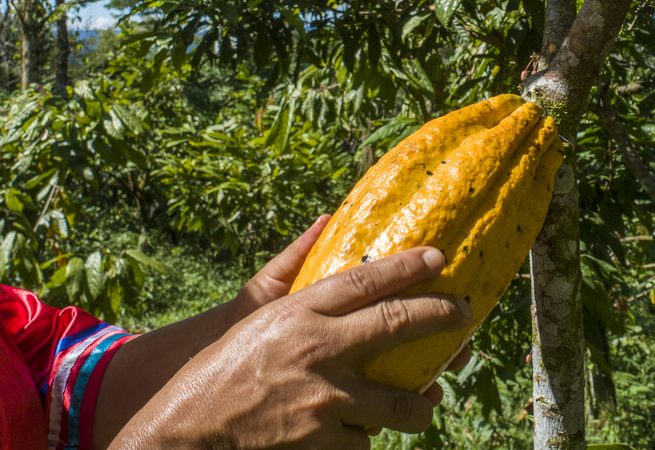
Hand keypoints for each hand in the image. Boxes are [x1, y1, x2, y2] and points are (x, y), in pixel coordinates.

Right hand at [230, 213, 471, 431]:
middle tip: (463, 313)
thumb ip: (297, 285)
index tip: (438, 258)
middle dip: (440, 317)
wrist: (191, 430)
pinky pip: (364, 440)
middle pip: (397, 324)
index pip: (365, 280)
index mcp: (298, 313)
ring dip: (418, 405)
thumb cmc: (221, 371)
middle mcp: (318, 349)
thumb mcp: (258, 318)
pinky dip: (363, 437)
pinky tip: (357, 433)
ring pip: (397, 402)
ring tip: (427, 402)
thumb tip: (326, 226)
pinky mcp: (324, 442)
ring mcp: (325, 399)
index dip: (407, 267)